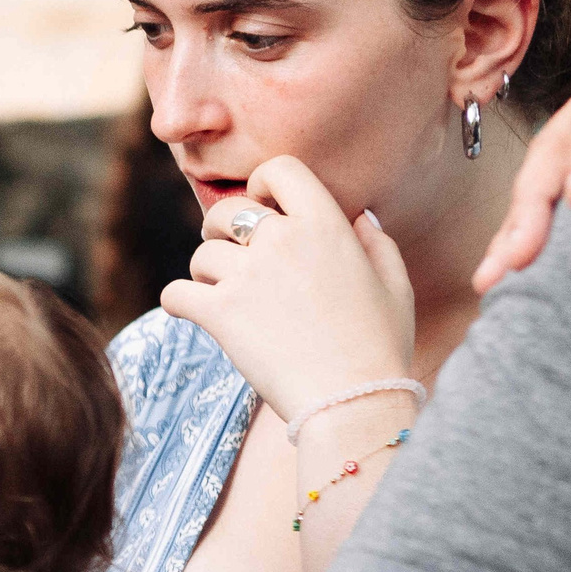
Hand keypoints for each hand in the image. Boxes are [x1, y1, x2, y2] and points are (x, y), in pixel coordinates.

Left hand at [161, 156, 414, 423]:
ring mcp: (247, 276)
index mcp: (325, 224)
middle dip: (221, 228)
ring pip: (201, 255)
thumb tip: (359, 218)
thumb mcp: (395, 285)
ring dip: (206, 273)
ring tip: (222, 296)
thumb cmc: (380, 347)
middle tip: (226, 251)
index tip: (262, 206)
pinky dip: (177, 302)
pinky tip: (189, 311)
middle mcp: (282, 240)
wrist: (354, 402)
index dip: (262, 184)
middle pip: (226, 210)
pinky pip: (175, 293)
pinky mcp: (220, 313)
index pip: (279, 169)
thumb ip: (376, 243)